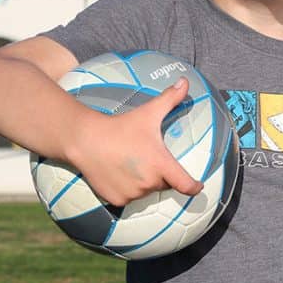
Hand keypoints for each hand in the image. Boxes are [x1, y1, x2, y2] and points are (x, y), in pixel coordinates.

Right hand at [66, 79, 203, 205]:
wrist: (85, 140)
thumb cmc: (120, 127)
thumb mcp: (148, 112)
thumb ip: (170, 99)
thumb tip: (185, 81)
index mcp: (160, 164)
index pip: (185, 185)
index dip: (194, 187)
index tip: (197, 187)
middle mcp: (149, 182)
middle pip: (163, 184)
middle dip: (159, 174)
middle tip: (144, 157)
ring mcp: (132, 194)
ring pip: (146, 191)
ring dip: (143, 182)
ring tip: (128, 163)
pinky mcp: (117, 200)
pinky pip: (129, 198)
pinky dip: (127, 189)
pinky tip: (117, 173)